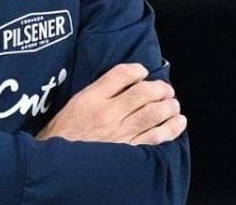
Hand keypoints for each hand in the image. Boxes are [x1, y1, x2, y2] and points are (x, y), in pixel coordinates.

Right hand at [35, 62, 186, 144]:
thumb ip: (95, 93)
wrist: (56, 164)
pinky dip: (170, 128)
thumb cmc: (62, 135)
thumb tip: (120, 84)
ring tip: (173, 103)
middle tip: (166, 89)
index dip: (137, 70)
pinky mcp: (128, 150)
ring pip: (152, 113)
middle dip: (159, 88)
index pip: (120, 75)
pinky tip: (178, 122)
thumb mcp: (73, 106)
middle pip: (142, 93)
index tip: (143, 71)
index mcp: (90, 98)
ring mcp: (119, 133)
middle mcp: (107, 113)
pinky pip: (155, 137)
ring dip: (168, 106)